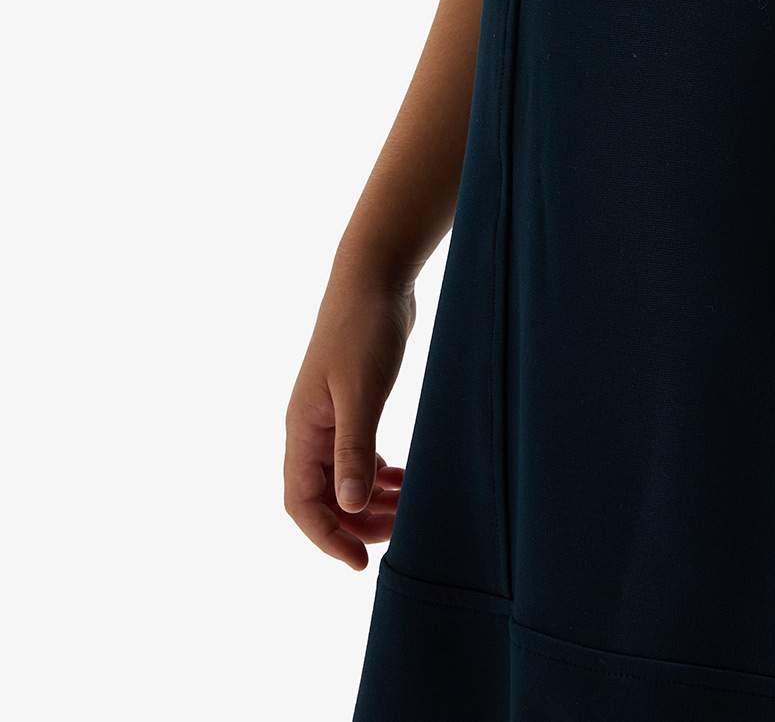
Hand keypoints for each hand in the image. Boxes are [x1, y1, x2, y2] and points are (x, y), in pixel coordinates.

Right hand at [284, 259, 416, 569]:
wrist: (375, 276)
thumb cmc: (364, 328)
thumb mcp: (362, 392)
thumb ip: (355, 448)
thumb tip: (349, 504)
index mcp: (303, 429)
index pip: (300, 503)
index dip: (327, 537)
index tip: (360, 562)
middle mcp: (310, 428)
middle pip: (323, 497)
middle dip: (357, 522)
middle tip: (401, 532)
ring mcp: (330, 415)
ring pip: (342, 478)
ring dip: (370, 500)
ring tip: (410, 508)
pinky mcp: (353, 402)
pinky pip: (356, 454)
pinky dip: (377, 474)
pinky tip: (403, 478)